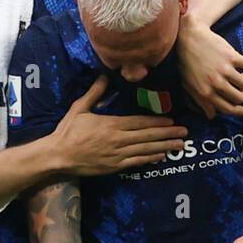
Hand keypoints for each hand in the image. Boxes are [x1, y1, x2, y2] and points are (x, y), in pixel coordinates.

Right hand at [55, 76, 186, 175]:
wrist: (58, 156)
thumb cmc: (68, 131)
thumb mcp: (79, 108)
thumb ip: (95, 92)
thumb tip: (104, 75)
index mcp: (111, 124)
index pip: (139, 122)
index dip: (157, 122)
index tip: (172, 120)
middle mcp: (118, 139)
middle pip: (147, 136)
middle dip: (167, 134)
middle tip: (184, 132)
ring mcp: (117, 154)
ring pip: (146, 150)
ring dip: (164, 147)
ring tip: (179, 145)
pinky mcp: (114, 167)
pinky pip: (136, 162)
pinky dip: (150, 159)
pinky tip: (161, 156)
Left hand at [178, 14, 242, 117]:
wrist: (189, 38)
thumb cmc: (187, 63)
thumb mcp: (188, 86)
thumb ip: (200, 102)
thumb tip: (212, 116)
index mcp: (205, 93)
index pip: (226, 109)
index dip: (237, 111)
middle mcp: (216, 83)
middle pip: (239, 98)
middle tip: (242, 92)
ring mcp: (225, 70)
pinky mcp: (232, 57)